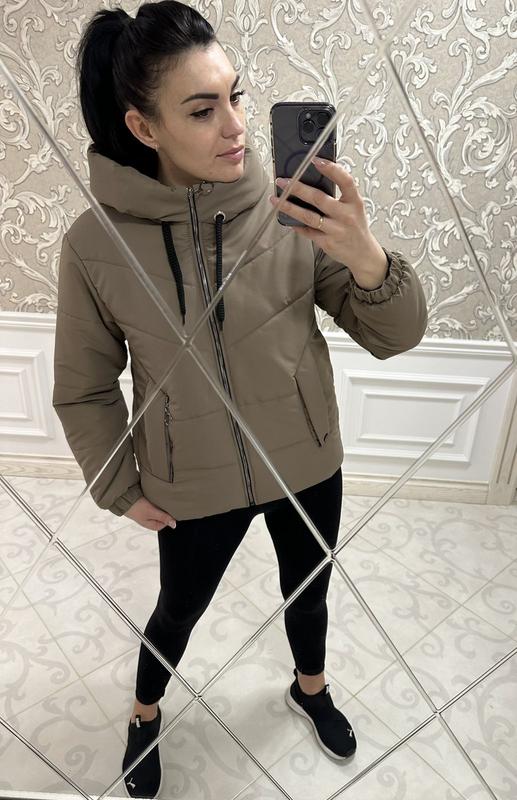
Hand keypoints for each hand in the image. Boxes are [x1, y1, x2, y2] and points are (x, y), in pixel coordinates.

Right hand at [124, 496, 176, 530]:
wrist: (122, 499)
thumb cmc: (136, 507)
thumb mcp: (151, 512)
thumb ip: (163, 517)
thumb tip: (174, 525)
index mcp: (153, 525)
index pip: (167, 523)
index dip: (170, 516)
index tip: (172, 509)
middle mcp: (150, 521)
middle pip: (163, 517)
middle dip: (166, 510)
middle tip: (168, 503)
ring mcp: (147, 514)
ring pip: (159, 511)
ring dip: (161, 506)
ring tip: (161, 499)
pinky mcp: (145, 507)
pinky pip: (154, 506)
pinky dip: (156, 502)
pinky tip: (156, 498)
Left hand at [269, 157, 387, 282]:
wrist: (363, 254)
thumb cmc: (356, 226)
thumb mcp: (355, 207)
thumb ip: (340, 194)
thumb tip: (314, 178)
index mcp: (354, 202)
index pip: (345, 181)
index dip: (331, 169)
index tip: (315, 160)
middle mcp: (345, 215)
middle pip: (318, 198)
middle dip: (297, 188)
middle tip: (282, 181)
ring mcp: (336, 230)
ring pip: (308, 216)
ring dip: (289, 207)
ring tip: (275, 199)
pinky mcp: (327, 243)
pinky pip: (307, 231)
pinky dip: (295, 224)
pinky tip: (285, 217)